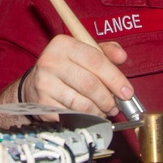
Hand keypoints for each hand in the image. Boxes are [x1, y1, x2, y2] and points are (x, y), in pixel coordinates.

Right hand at [18, 36, 132, 119]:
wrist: (35, 85)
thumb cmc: (66, 67)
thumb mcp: (84, 53)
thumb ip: (106, 51)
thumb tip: (122, 56)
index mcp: (63, 44)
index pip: (96, 60)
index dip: (115, 78)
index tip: (127, 92)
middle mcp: (50, 62)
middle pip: (90, 84)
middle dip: (108, 98)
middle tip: (116, 105)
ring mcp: (44, 84)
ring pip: (82, 103)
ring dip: (98, 110)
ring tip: (104, 110)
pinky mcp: (42, 104)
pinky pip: (72, 115)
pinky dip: (86, 118)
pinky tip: (90, 115)